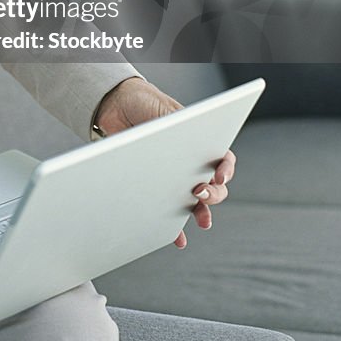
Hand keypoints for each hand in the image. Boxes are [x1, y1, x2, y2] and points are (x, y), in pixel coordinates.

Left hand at [95, 77, 236, 248]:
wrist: (114, 104)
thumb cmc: (145, 102)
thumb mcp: (166, 110)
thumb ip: (179, 128)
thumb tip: (187, 151)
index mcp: (199, 140)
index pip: (224, 158)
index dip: (226, 169)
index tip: (219, 175)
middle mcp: (190, 161)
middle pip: (214, 184)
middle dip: (214, 194)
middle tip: (200, 193)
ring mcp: (174, 176)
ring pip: (196, 202)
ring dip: (202, 214)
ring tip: (203, 221)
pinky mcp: (155, 187)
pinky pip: (170, 213)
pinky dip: (175, 228)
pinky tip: (177, 238)